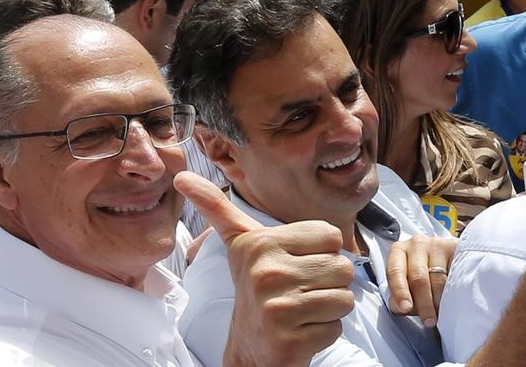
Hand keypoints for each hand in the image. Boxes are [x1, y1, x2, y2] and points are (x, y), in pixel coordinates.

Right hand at [174, 172, 354, 366]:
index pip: (332, 236)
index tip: (296, 263)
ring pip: (343, 297)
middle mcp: (267, 273)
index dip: (322, 253)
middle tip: (300, 291)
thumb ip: (218, 208)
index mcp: (261, 243)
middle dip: (328, 283)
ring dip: (328, 308)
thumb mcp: (240, 243)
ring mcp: (277, 308)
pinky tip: (301, 330)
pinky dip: (324, 332)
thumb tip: (182, 178)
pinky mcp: (289, 340)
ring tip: (301, 310)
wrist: (249, 348)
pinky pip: (335, 327)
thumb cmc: (255, 289)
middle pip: (342, 267)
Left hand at [386, 235, 456, 327]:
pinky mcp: (455, 248)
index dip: (400, 292)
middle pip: (418, 277)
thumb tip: (399, 308)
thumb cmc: (421, 274)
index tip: (405, 308)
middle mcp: (416, 244)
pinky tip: (454, 300)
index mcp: (398, 252)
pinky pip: (455, 273)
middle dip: (423, 303)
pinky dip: (454, 290)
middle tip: (428, 321)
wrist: (446, 258)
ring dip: (440, 301)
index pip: (395, 271)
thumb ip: (399, 296)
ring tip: (442, 314)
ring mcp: (436, 244)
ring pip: (438, 278)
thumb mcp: (406, 283)